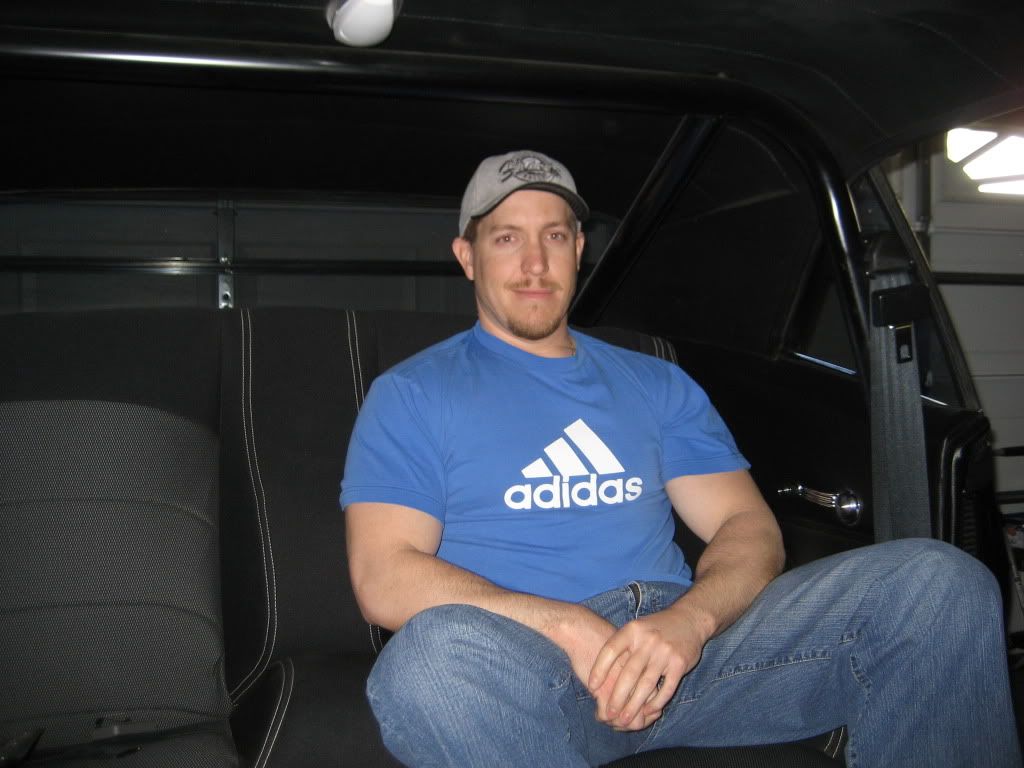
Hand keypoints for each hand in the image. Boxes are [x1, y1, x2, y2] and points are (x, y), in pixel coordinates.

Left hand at [588, 607, 707, 729]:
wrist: (688, 619)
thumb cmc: (655, 628)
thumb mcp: (636, 628)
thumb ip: (621, 647)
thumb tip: (598, 671)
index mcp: (632, 630)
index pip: (610, 650)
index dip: (599, 670)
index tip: (591, 688)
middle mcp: (647, 640)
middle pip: (628, 673)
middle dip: (617, 696)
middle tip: (609, 713)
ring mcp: (665, 652)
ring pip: (646, 684)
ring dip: (634, 705)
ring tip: (625, 719)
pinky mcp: (680, 663)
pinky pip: (666, 688)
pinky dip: (656, 702)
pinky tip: (647, 711)